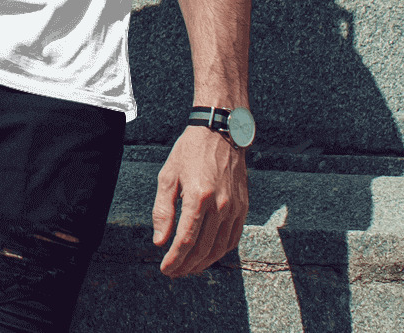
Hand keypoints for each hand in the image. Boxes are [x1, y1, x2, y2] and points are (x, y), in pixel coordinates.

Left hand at [152, 125, 248, 277]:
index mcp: (198, 197)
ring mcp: (234, 208)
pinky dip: (220, 252)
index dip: (174, 259)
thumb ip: (162, 210)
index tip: (165, 269)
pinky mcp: (243, 207)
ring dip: (203, 264)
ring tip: (188, 268)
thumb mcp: (168, 175)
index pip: (185, 240)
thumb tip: (159, 242)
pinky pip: (233, 239)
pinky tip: (208, 255)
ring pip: (219, 249)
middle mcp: (220, 205)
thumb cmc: (190, 151)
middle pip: (203, 249)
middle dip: (186, 266)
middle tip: (173, 272)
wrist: (220, 131)